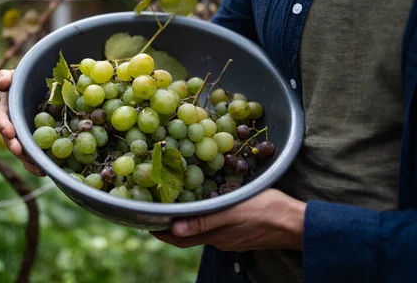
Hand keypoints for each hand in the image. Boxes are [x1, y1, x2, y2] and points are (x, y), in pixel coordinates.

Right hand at [0, 69, 44, 176]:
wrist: (42, 87)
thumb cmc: (25, 79)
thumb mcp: (16, 75)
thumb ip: (6, 76)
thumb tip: (2, 83)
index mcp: (6, 110)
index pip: (1, 118)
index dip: (4, 126)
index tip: (10, 132)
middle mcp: (13, 125)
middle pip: (10, 139)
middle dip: (14, 146)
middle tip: (19, 151)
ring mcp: (25, 135)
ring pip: (23, 151)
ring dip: (27, 160)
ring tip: (36, 167)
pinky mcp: (38, 141)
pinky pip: (36, 154)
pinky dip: (39, 164)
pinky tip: (46, 171)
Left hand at [152, 189, 305, 251]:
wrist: (298, 223)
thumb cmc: (267, 211)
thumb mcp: (233, 211)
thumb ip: (205, 221)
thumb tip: (174, 230)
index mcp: (215, 236)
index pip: (178, 239)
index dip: (159, 232)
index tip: (143, 220)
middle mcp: (219, 239)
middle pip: (186, 235)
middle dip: (169, 224)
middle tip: (155, 207)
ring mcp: (231, 237)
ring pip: (201, 229)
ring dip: (186, 219)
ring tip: (175, 201)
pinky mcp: (240, 231)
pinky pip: (216, 225)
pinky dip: (203, 216)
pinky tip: (204, 202)